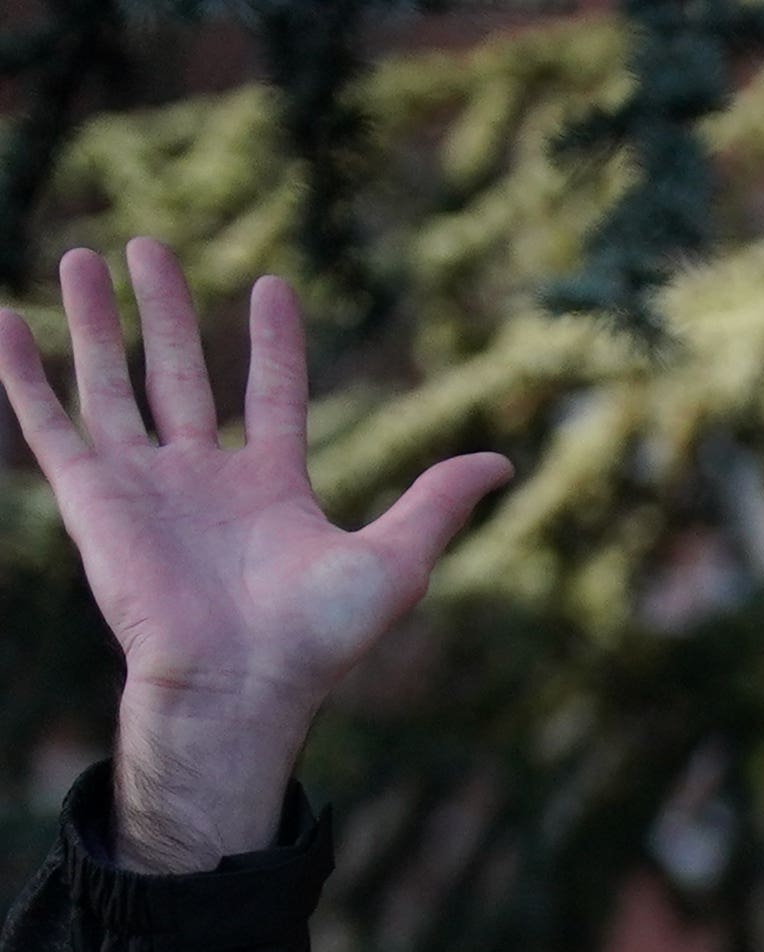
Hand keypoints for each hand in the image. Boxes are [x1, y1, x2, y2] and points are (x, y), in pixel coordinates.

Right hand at [0, 244, 510, 874]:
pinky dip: (24, 373)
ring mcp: (144, 484)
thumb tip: (503, 461)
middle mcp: (204, 478)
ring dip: (97, 321)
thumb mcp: (394, 561)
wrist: (240, 681)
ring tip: (86, 256)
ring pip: (112, 382)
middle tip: (150, 247)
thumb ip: (435, 504)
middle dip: (167, 312)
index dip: (274, 344)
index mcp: (273, 488)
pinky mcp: (91, 496)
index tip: (272, 286)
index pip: (273, 394)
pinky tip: (6, 319)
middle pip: (180, 373)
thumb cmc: (317, 637)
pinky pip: (50, 423)